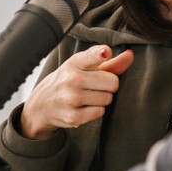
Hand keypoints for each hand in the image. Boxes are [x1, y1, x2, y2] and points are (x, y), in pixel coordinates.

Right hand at [19, 45, 133, 139]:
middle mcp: (71, 79)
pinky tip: (84, 107)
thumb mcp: (84, 67)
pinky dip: (96, 111)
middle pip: (112, 82)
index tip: (105, 53)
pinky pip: (100, 112)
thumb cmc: (67, 81)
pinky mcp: (73, 117)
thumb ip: (109, 63)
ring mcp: (71, 98)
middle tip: (96, 86)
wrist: (41, 105)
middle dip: (109, 85)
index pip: (93, 55)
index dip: (102, 54)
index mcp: (75, 62)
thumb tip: (130, 55)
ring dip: (102, 99)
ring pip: (107, 98)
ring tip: (88, 96)